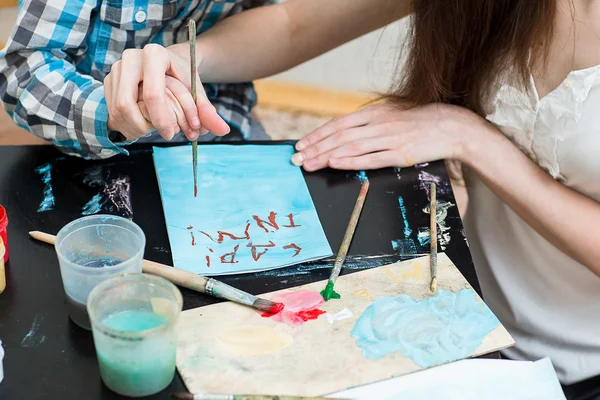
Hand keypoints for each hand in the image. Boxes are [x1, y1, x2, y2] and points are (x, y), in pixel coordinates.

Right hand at [104, 44, 229, 140]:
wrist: (168, 62)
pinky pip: (110, 110)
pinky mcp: (109, 81)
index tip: (172, 134)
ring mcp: (116, 69)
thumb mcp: (197, 91)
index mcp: (154, 55)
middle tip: (158, 135)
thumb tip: (223, 130)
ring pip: (116, 109)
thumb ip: (207, 111)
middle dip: (142, 126)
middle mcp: (131, 59)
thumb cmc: (183, 77)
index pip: (153, 94)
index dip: (162, 119)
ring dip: (132, 128)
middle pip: (126, 104)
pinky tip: (140, 127)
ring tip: (150, 132)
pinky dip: (125, 125)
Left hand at [291, 103, 482, 170]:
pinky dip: (350, 161)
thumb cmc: (419, 120)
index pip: (338, 123)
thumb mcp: (392, 113)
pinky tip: (334, 164)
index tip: (301, 144)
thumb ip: (369, 120)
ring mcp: (389, 138)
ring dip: (326, 156)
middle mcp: (378, 123)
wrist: (450, 126)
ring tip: (309, 164)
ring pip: (350, 147)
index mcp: (375, 112)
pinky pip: (370, 158)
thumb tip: (346, 129)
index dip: (318, 134)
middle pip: (339, 136)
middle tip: (297, 158)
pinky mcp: (399, 154)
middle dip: (315, 148)